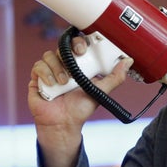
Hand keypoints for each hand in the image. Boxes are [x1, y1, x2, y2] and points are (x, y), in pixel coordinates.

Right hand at [28, 35, 132, 166]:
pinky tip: (53, 84)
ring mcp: (50, 70)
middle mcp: (64, 65)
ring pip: (50, 55)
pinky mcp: (38, 78)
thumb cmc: (80, 108)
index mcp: (79, 65)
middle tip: (77, 56)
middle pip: (62, 46)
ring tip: (65, 82)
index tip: (84, 49)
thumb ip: (114, 78)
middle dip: (69, 49)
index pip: (77, 45)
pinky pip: (39, 66)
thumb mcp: (100, 91)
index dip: (80, 42)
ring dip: (58, 67)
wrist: (63, 124)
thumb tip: (128, 62)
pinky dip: (46, 73)